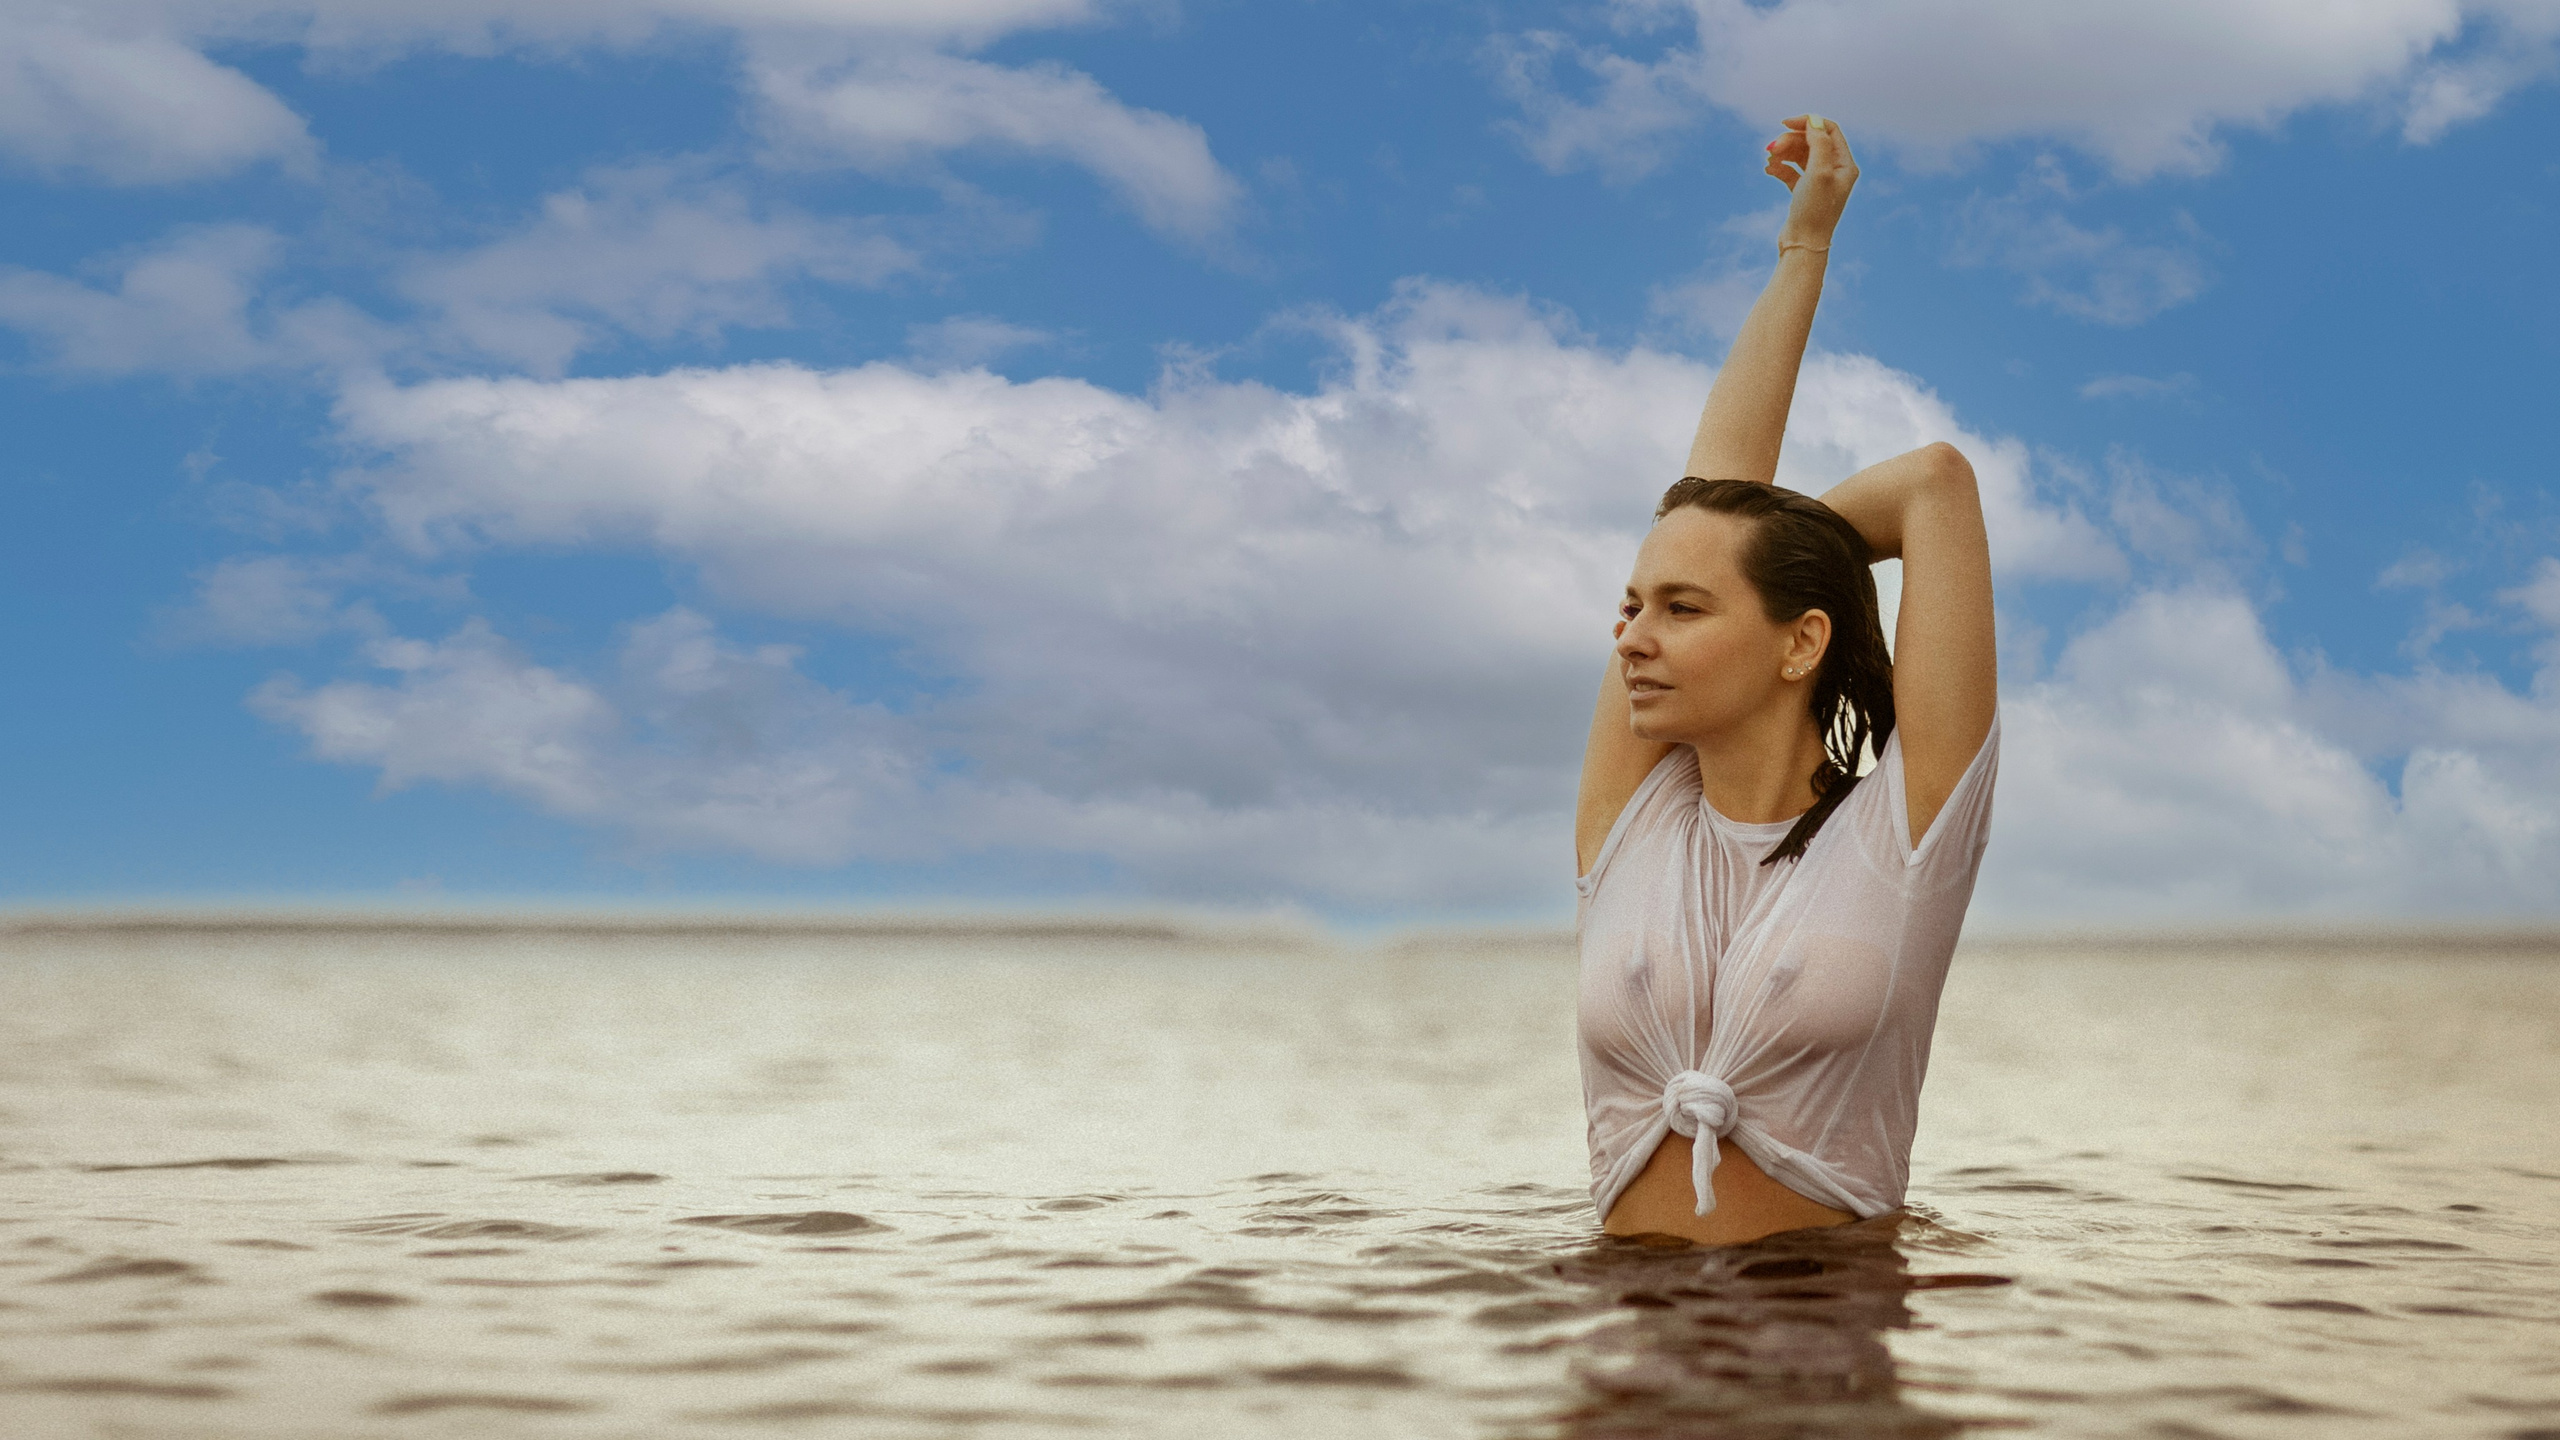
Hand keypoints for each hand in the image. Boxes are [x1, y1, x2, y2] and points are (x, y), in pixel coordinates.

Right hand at [1764, 114, 1857, 249]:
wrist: (1803, 245)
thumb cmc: (1814, 210)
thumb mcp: (1819, 172)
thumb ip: (1818, 143)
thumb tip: (1813, 119)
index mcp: (1845, 165)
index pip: (1829, 130)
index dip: (1808, 123)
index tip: (1784, 124)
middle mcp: (1835, 171)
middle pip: (1811, 142)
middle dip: (1790, 141)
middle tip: (1772, 147)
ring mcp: (1819, 182)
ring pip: (1799, 156)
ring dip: (1783, 153)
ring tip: (1768, 159)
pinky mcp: (1804, 192)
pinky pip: (1791, 171)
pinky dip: (1780, 167)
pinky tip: (1769, 170)